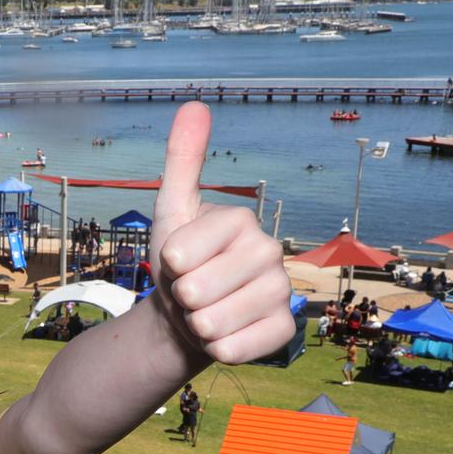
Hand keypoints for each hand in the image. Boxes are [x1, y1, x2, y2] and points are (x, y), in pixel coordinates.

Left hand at [149, 103, 293, 364]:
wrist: (186, 316)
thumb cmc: (178, 264)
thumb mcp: (170, 211)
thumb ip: (181, 161)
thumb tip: (195, 104)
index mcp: (240, 220)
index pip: (181, 252)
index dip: (167, 264)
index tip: (175, 262)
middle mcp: (269, 251)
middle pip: (197, 289)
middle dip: (179, 298)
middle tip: (189, 292)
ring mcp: (281, 291)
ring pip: (212, 322)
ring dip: (195, 325)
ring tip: (202, 312)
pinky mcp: (284, 330)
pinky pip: (236, 348)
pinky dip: (217, 349)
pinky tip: (222, 335)